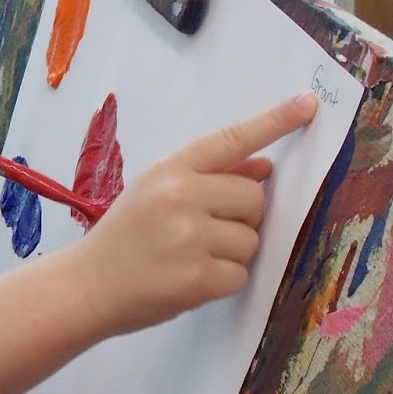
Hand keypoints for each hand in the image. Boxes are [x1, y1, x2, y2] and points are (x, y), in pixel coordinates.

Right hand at [74, 92, 318, 335]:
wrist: (83, 288)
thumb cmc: (121, 239)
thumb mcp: (153, 194)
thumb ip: (208, 178)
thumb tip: (264, 167)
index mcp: (169, 171)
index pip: (232, 140)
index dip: (274, 122)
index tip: (308, 105)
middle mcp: (181, 197)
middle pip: (253, 197)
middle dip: (242, 217)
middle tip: (205, 234)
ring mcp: (190, 237)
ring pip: (251, 240)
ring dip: (232, 254)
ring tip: (190, 260)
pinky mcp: (197, 278)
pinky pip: (240, 275)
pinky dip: (222, 282)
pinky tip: (190, 282)